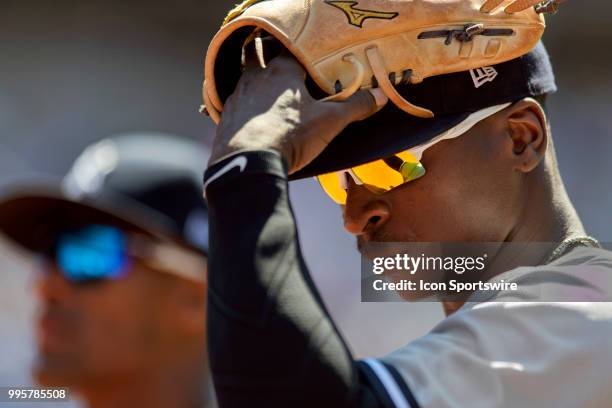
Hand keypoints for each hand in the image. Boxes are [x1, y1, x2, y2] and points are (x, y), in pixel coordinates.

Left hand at [209, 53, 387, 173]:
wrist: (248, 164)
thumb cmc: (291, 136)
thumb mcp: (330, 122)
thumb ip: (355, 106)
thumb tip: (380, 95)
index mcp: (282, 71)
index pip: (289, 46)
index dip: (299, 48)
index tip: (307, 52)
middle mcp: (256, 77)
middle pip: (256, 53)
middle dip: (265, 53)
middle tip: (278, 61)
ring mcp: (237, 96)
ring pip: (243, 77)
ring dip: (253, 79)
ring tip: (265, 89)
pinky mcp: (225, 117)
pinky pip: (234, 102)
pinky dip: (242, 105)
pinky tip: (251, 117)